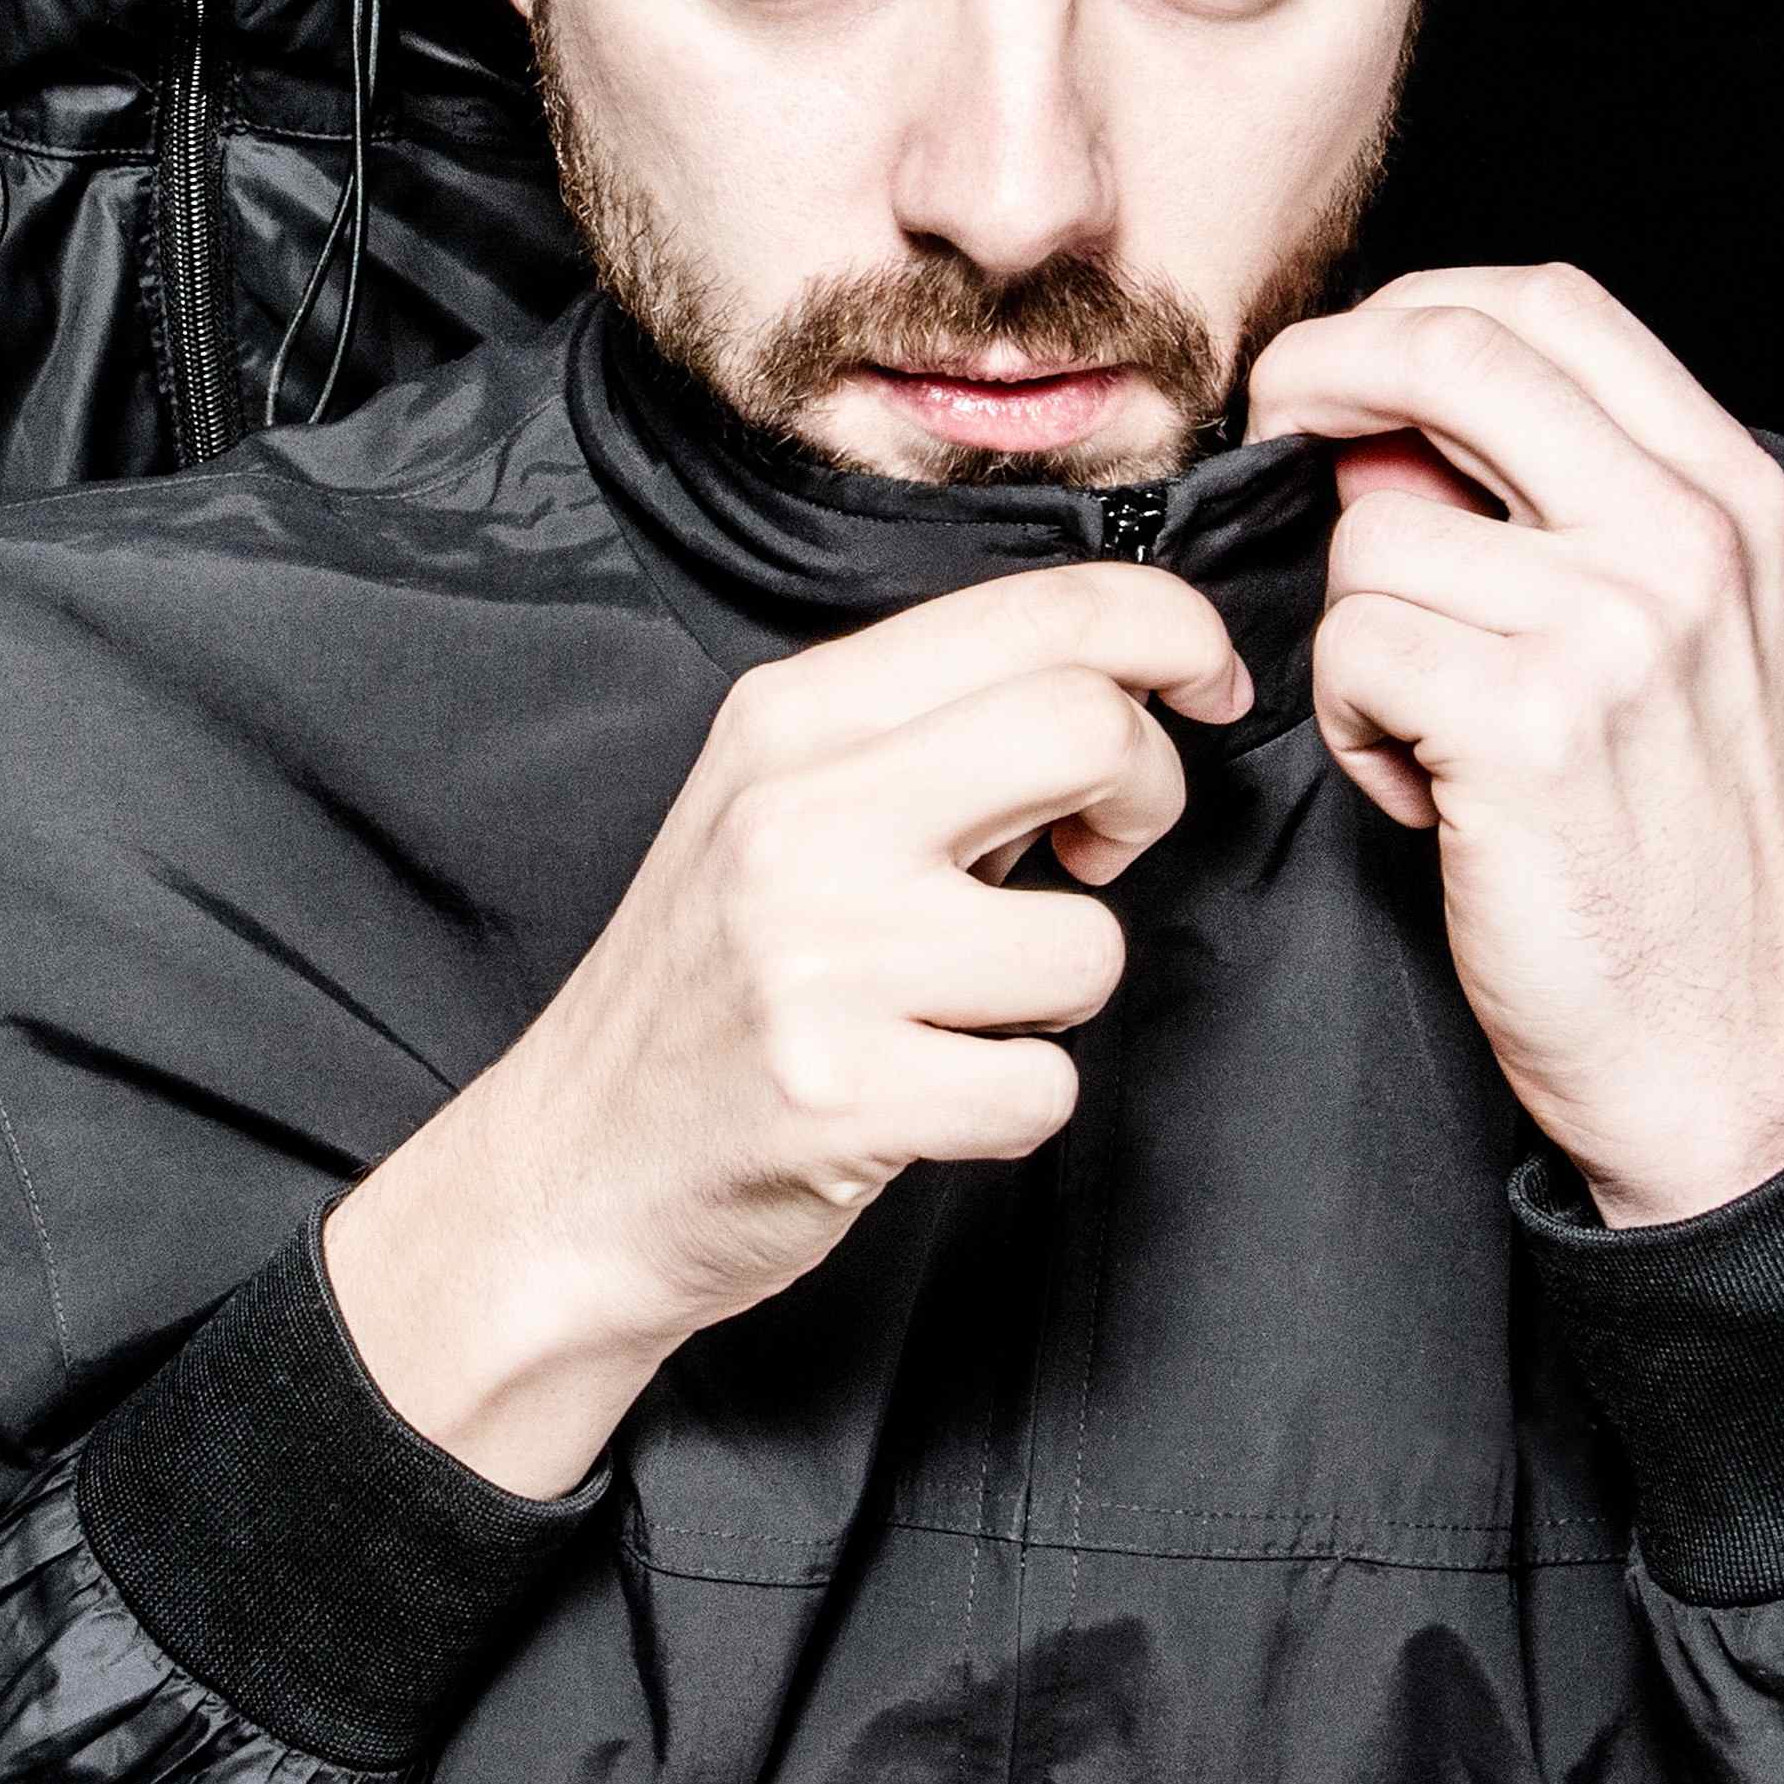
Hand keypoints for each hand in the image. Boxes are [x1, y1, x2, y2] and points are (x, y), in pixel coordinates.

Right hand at [324, 566, 1254, 1492]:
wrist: (574, 1172)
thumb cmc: (712, 986)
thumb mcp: (784, 803)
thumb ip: (931, 728)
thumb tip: (1131, 675)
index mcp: (791, 717)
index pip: (1042, 611)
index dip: (1174, 631)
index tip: (1208, 687)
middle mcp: (797, 815)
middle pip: (1088, 727)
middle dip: (1148, 793)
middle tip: (1100, 852)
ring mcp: (815, 956)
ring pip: (1089, 941)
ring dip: (1060, 991)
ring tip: (961, 1005)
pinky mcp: (841, 1095)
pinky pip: (1045, 1087)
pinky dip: (1016, 1106)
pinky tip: (929, 1095)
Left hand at [1244, 263, 1783, 1226]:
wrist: (1723, 1046)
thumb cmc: (1666, 847)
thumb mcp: (1664, 638)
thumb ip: (1553, 510)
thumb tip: (1378, 431)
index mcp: (1728, 495)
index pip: (1548, 304)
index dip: (1409, 308)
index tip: (1339, 366)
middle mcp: (1685, 538)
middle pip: (1454, 352)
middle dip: (1323, 376)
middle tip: (1274, 431)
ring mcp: (1614, 625)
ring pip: (1370, 535)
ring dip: (1356, 635)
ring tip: (1431, 734)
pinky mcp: (1527, 722)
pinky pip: (1349, 651)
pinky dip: (1352, 728)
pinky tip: (1428, 795)